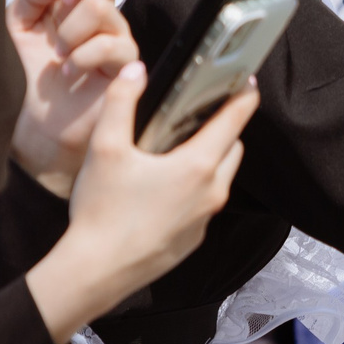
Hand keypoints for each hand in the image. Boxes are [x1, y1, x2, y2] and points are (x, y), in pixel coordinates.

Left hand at [7, 0, 136, 195]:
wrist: (36, 127)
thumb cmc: (27, 76)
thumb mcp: (14, 27)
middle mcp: (97, 3)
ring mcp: (115, 31)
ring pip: (101, 4)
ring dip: (70, 30)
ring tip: (59, 55)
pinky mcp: (127, 62)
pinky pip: (112, 43)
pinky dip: (83, 56)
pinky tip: (70, 71)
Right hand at [25, 63, 256, 343]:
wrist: (96, 272)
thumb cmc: (101, 212)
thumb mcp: (104, 148)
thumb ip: (121, 102)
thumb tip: (135, 71)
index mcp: (198, 165)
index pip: (236, 120)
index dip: (243, 96)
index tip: (247, 81)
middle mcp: (212, 192)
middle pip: (231, 147)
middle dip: (222, 128)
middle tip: (196, 115)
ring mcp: (206, 218)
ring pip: (220, 177)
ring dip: (208, 159)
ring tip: (174, 150)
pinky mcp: (195, 238)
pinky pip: (205, 203)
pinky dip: (195, 188)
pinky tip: (162, 187)